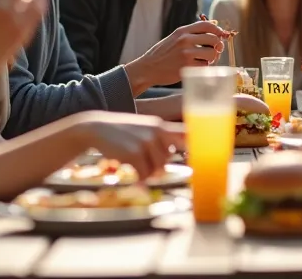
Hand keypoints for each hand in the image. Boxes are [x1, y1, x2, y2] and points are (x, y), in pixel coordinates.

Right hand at [70, 111, 185, 180]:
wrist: (96, 128)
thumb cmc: (123, 132)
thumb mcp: (144, 129)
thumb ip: (161, 139)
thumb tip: (174, 155)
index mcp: (160, 126)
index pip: (186, 134)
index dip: (196, 144)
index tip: (205, 153)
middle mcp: (156, 132)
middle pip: (168, 159)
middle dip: (156, 164)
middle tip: (141, 158)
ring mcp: (146, 142)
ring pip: (157, 169)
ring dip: (146, 170)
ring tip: (133, 160)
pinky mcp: (134, 154)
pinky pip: (144, 174)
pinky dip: (138, 176)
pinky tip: (129, 168)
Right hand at [127, 20, 231, 88]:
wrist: (148, 68)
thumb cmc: (163, 54)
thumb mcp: (174, 38)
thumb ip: (192, 33)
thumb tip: (214, 27)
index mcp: (182, 31)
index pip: (207, 25)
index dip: (218, 30)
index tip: (222, 35)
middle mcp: (185, 40)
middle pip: (213, 39)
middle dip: (217, 46)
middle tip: (213, 51)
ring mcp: (186, 53)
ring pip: (212, 53)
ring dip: (212, 58)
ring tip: (204, 60)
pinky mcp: (187, 66)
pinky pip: (206, 65)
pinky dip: (205, 67)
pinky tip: (198, 67)